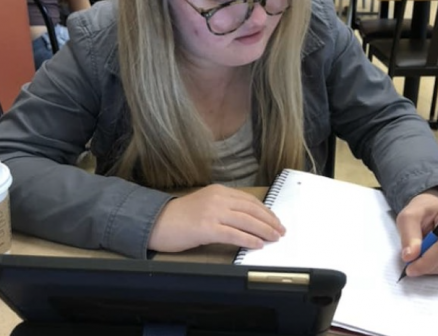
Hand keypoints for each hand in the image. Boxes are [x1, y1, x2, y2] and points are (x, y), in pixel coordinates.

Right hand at [148, 184, 285, 252]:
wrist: (157, 222)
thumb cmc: (180, 217)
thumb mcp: (205, 205)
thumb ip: (224, 208)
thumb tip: (247, 221)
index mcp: (218, 191)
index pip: (249, 200)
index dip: (265, 211)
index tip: (275, 220)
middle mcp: (217, 199)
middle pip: (251, 209)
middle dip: (269, 221)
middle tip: (280, 231)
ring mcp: (212, 212)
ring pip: (246, 221)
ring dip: (264, 231)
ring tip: (274, 238)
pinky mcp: (207, 228)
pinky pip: (234, 234)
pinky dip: (249, 240)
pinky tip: (257, 245)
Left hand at [396, 190, 437, 276]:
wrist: (432, 209)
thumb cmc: (422, 211)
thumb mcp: (409, 216)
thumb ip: (408, 235)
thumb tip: (410, 256)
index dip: (428, 259)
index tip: (410, 266)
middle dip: (430, 266)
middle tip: (411, 269)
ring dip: (434, 269)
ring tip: (417, 264)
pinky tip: (427, 262)